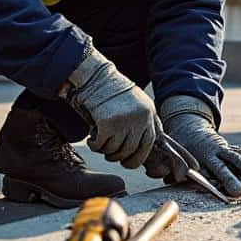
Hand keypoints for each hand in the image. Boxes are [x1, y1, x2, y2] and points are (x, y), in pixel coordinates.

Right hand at [61, 47, 156, 168]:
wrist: (97, 78)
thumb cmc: (116, 93)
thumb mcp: (139, 104)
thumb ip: (146, 122)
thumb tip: (149, 145)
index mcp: (149, 113)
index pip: (148, 144)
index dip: (137, 158)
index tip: (128, 163)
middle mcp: (139, 118)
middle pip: (130, 150)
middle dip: (119, 158)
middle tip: (111, 156)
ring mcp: (124, 121)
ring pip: (115, 150)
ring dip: (105, 151)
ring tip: (100, 144)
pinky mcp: (107, 123)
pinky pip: (101, 145)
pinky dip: (95, 146)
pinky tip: (91, 141)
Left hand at [147, 96, 240, 197]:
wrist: (188, 128)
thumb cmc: (178, 148)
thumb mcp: (171, 155)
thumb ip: (172, 166)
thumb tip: (168, 176)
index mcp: (201, 155)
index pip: (214, 169)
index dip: (224, 178)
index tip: (234, 190)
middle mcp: (216, 151)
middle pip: (232, 161)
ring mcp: (226, 148)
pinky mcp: (233, 148)